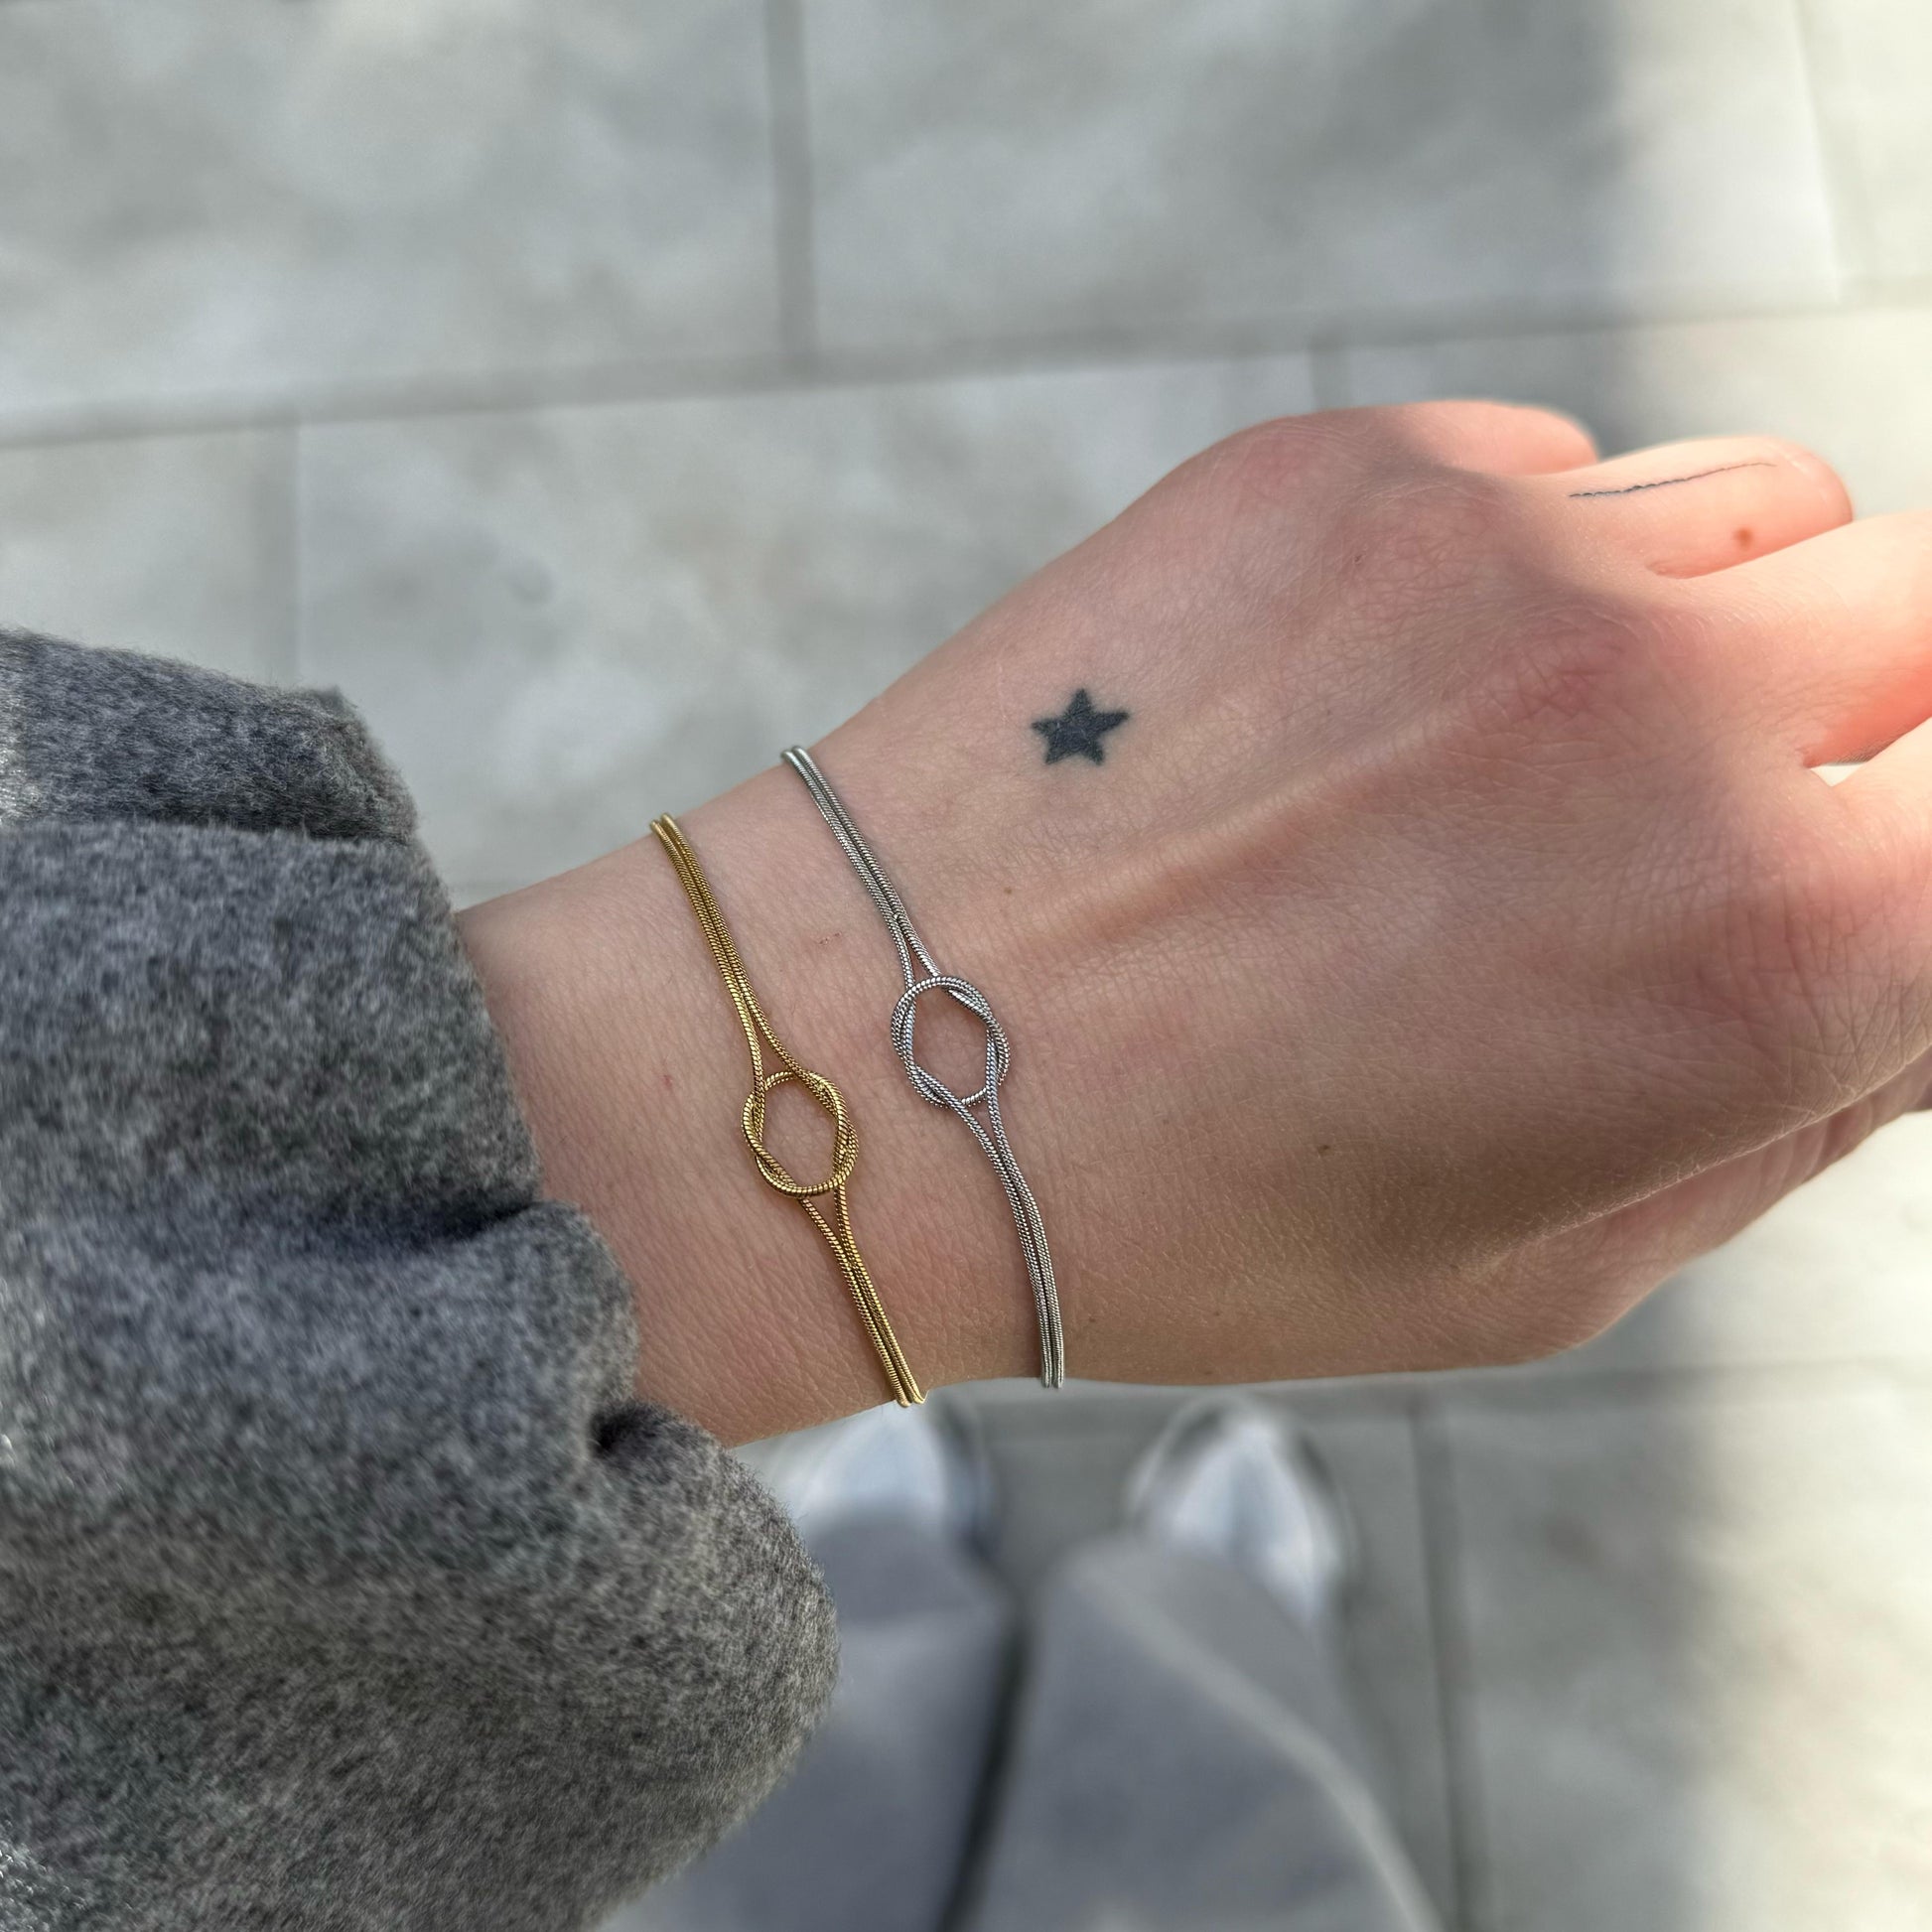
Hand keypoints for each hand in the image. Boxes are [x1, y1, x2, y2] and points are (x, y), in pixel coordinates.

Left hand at [460, 402, 1931, 1441]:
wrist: (870, 1064)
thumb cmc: (1198, 1221)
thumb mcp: (1549, 1271)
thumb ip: (1792, 1107)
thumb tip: (1898, 962)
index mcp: (1779, 953)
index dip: (1915, 873)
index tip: (1841, 888)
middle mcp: (1680, 709)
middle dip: (1870, 724)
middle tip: (1727, 813)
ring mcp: (1508, 550)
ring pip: (1767, 509)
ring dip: (1717, 623)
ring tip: (1537, 755)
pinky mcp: (1344, 464)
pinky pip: (1551, 470)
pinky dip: (1529, 570)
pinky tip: (1375, 695)